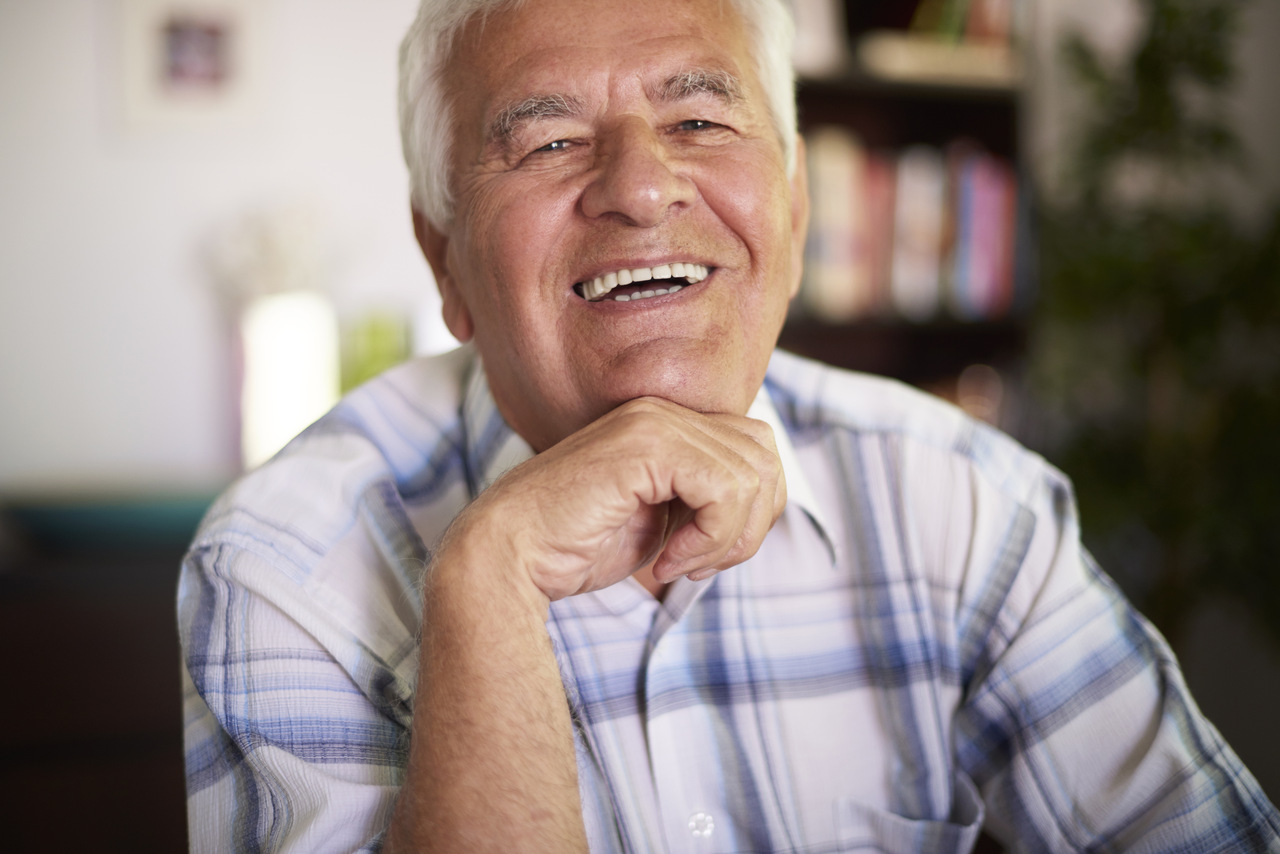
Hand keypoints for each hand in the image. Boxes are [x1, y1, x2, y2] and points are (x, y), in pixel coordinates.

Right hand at [451, 396, 786, 601]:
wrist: (509, 555)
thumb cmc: (575, 546)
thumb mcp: (661, 520)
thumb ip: (705, 500)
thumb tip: (765, 505)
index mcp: (667, 422)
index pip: (756, 450)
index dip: (750, 512)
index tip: (703, 555)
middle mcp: (664, 410)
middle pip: (764, 456)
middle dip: (749, 525)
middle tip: (699, 564)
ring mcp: (655, 420)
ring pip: (753, 474)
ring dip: (729, 537)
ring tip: (683, 563)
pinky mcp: (647, 443)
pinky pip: (725, 489)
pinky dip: (711, 537)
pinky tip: (670, 560)